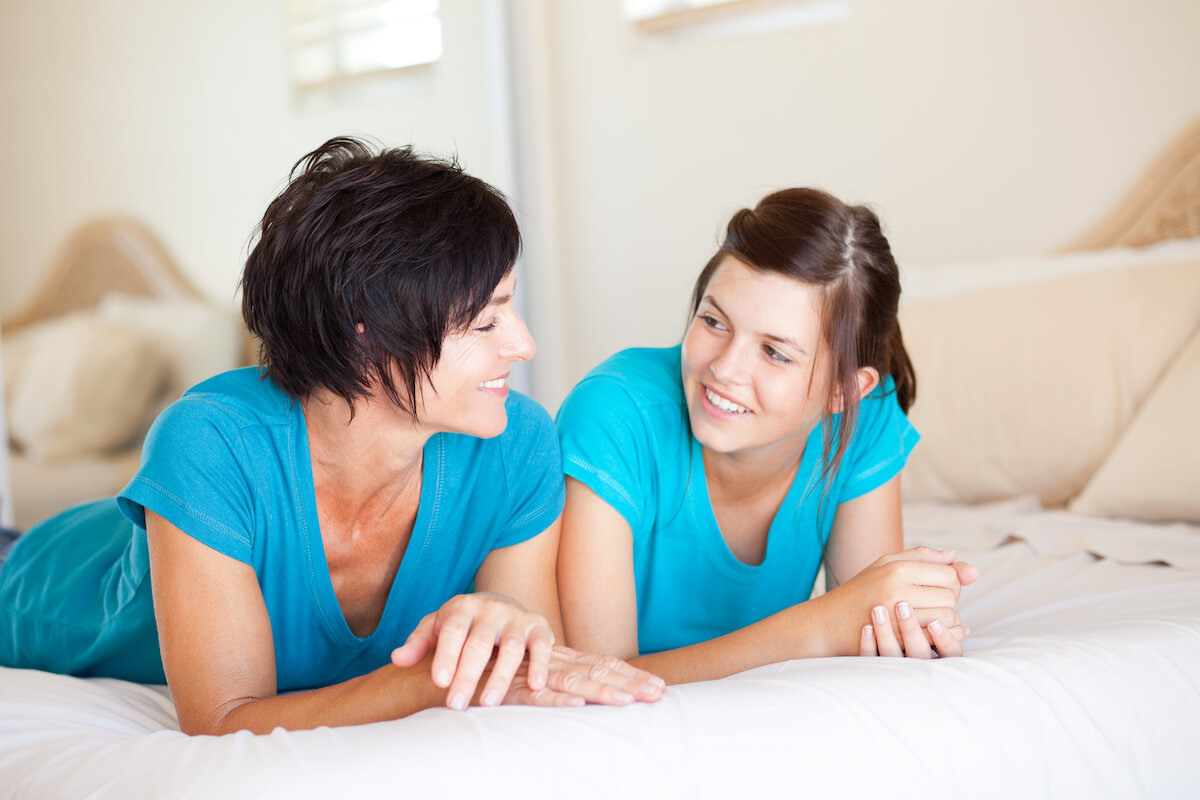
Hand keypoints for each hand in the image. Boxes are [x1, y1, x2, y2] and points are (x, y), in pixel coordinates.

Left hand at [391, 592, 554, 710]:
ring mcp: (517, 617)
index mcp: (463, 607)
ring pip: (511, 648)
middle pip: (480, 643)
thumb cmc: (462, 624)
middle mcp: (491, 608)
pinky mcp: (539, 626)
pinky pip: (541, 646)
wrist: (499, 604)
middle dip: (468, 675)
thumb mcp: (437, 627)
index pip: (453, 631)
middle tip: (456, 705)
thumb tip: (397, 658)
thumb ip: (418, 642)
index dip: (446, 656)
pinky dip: (540, 665)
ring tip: (489, 703)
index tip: (440, 682)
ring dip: (501, 677)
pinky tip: (535, 686)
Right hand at [500, 645, 665, 707]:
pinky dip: (555, 701)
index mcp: (561, 661)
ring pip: (571, 683)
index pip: (603, 665)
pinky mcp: (509, 690)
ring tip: (626, 701)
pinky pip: (534, 695)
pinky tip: (575, 706)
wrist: (455, 665)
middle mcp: (551, 664)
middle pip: (596, 672)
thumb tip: (598, 693)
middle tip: (657, 694)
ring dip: (599, 692)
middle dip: (629, 683)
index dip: (631, 675)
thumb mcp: (538, 676)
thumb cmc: (500, 674)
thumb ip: (564, 681)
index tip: (659, 686)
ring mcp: (532, 675)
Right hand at [820, 546, 974, 653]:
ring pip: (947, 618)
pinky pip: (936, 638)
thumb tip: (957, 557)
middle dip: (948, 601)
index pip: (949, 574)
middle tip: (930, 603)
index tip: (936, 588)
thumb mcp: (886, 563)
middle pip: (951, 596)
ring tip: (927, 618)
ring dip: (944, 621)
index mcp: (897, 568)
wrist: (828, 623)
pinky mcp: (897, 640)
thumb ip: (924, 557)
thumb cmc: (861, 590)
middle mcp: (897, 589)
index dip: (951, 582)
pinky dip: (938, 637)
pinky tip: (927, 632)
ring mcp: (896, 617)